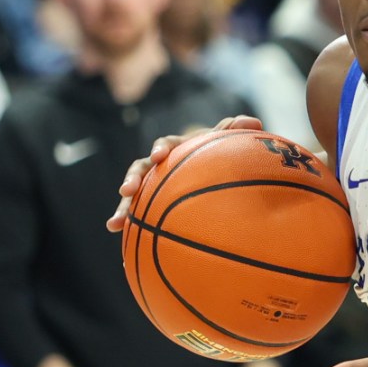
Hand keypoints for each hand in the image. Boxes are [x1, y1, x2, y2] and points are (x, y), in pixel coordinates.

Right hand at [105, 115, 263, 231]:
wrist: (213, 170)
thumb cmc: (218, 153)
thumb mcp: (226, 142)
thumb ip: (236, 131)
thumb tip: (254, 122)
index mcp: (177, 148)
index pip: (165, 145)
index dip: (160, 149)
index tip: (159, 156)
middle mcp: (160, 167)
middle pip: (141, 169)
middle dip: (132, 178)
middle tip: (126, 190)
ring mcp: (154, 186)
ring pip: (134, 196)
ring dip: (123, 208)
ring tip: (114, 224)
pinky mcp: (153, 205)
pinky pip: (140, 216)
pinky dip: (131, 228)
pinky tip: (121, 244)